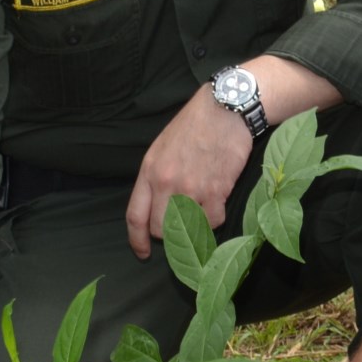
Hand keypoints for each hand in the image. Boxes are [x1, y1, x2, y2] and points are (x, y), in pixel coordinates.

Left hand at [126, 87, 253, 258]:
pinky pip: (213, 220)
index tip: (143, 252)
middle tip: (181, 226)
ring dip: (196, 224)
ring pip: (189, 228)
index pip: (136, 216)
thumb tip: (157, 207)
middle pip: (160, 229)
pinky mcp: (217, 190)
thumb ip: (156, 177)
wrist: (225, 108)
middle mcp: (167, 182)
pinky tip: (217, 201)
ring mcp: (192, 188)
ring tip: (203, 207)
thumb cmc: (194, 125)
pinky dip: (215, 217)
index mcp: (149, 171)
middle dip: (169, 233)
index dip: (137, 240)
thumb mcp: (162, 147)